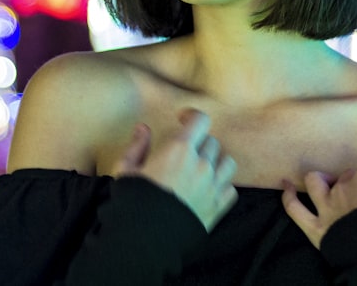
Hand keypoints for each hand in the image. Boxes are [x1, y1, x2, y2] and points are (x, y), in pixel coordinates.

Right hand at [113, 109, 237, 231]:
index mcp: (179, 150)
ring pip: (227, 162)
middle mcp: (201, 164)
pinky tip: (208, 190)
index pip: (200, 120)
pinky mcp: (218, 207)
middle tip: (185, 153)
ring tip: (201, 170)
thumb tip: (143, 129)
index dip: (192, 116)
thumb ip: (137, 146)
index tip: (183, 120)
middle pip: (211, 142)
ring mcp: (213, 186)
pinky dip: (222, 186)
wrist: (146, 241)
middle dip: (199, 144)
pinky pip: (230, 188)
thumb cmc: (133, 203)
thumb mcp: (126, 170)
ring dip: (215, 163)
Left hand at [281, 168, 356, 248]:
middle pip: (347, 177)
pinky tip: (286, 186)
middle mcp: (345, 186)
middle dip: (355, 187)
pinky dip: (288, 196)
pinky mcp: (316, 227)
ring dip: (320, 181)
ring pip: (315, 182)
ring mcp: (327, 206)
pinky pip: (294, 208)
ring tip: (325, 186)